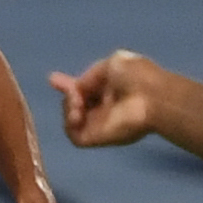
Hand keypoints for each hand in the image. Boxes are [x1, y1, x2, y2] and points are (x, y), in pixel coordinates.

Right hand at [47, 51, 169, 148]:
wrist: (150, 97)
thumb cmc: (136, 76)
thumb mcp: (112, 63)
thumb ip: (90, 76)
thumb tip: (76, 88)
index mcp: (110, 88)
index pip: (85, 90)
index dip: (69, 85)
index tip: (53, 79)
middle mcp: (103, 107)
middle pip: (75, 105)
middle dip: (68, 96)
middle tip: (73, 92)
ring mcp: (99, 124)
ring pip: (71, 119)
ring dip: (68, 107)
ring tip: (77, 103)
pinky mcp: (95, 138)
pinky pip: (73, 135)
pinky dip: (69, 123)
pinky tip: (77, 113)